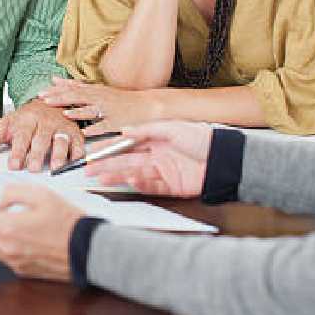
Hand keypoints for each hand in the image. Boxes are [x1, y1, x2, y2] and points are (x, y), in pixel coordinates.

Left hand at [0, 99, 83, 171]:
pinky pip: (78, 142)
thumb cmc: (26, 118)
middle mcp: (45, 122)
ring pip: (61, 140)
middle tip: (32, 168)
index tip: (13, 165)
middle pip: (41, 139)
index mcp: (26, 120)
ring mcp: (61, 127)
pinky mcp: (75, 133)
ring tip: (55, 167)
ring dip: (59, 154)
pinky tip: (74, 161)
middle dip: (37, 154)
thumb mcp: (6, 125)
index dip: (17, 151)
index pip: (21, 136)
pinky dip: (78, 152)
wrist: (48, 102)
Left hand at [38, 76, 162, 135]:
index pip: (73, 88)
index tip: (42, 92)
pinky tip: (85, 132)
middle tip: (45, 101)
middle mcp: (100, 98)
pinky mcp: (117, 122)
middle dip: (61, 98)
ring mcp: (109, 110)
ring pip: (91, 110)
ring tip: (64, 114)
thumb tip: (56, 79)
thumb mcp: (100, 89)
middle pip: (78, 97)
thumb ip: (78, 86)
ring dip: (77, 112)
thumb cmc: (123, 100)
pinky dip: (95, 128)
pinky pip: (105, 126)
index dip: (57, 90)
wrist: (148, 106)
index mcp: (95, 91)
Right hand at [85, 120, 212, 197]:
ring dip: (118, 176)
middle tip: (88, 170)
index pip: (128, 145)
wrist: (225, 158)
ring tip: (101, 178)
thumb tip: (124, 131)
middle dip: (107, 165)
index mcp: (157, 140)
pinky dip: (139, 184)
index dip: (111, 149)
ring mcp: (164, 172)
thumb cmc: (203, 138)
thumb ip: (148, 130)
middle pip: (128, 161)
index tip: (94, 153)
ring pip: (135, 175)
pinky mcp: (173, 187)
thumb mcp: (173, 128)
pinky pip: (152, 186)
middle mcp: (158, 156)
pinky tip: (128, 181)